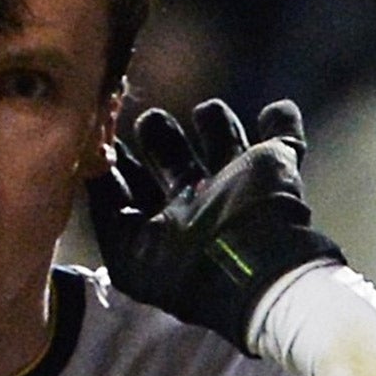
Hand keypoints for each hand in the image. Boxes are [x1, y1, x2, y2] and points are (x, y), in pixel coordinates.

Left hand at [88, 98, 344, 353]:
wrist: (252, 266)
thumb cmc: (186, 266)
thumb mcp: (126, 254)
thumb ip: (106, 211)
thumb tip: (91, 169)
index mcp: (167, 229)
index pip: (139, 193)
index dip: (121, 168)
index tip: (108, 141)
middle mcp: (200, 207)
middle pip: (179, 167)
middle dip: (162, 140)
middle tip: (150, 119)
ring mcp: (239, 187)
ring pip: (226, 147)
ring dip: (218, 124)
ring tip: (208, 110)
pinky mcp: (275, 168)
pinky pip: (284, 140)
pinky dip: (282, 122)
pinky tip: (278, 108)